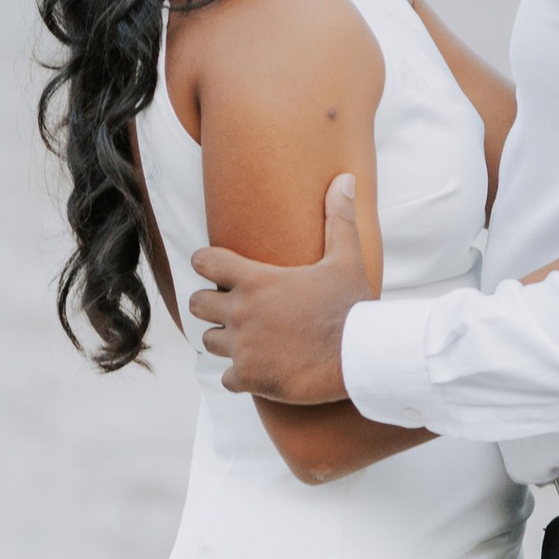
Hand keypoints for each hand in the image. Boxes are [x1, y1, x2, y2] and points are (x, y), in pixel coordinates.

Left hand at [190, 176, 367, 401]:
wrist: (362, 357)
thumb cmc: (353, 306)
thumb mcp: (347, 259)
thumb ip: (338, 219)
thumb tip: (345, 179)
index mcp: (256, 281)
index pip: (204, 261)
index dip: (206, 262)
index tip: (214, 267)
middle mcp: (241, 313)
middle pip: (196, 304)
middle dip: (210, 304)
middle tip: (233, 308)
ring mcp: (243, 348)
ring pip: (209, 341)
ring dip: (224, 340)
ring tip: (247, 339)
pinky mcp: (251, 378)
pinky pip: (226, 378)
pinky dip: (240, 376)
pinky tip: (260, 370)